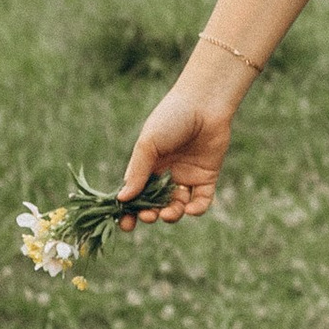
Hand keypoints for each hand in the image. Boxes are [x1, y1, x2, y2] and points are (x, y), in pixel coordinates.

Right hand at [120, 77, 235, 223]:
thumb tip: (122, 199)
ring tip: (169, 213)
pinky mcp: (207, 177)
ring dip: (171, 214)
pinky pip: (201, 200)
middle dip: (149, 214)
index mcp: (147, 165)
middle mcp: (165, 174)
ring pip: (177, 206)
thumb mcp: (148, 144)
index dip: (128, 211)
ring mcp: (186, 177)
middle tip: (148, 216)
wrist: (204, 104)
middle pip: (155, 204)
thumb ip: (137, 172)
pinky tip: (189, 209)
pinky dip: (196, 209)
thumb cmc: (171, 118)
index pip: (135, 194)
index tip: (124, 224)